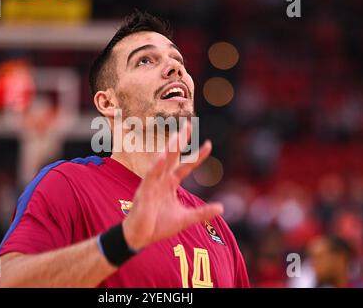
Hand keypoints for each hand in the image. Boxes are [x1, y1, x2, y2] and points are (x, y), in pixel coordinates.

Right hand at [123, 120, 223, 249]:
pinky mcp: (144, 191)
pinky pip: (150, 176)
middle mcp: (162, 179)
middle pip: (172, 156)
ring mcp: (152, 183)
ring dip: (170, 149)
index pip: (186, 165)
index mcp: (170, 183)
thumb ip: (202, 213)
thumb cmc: (158, 226)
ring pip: (162, 162)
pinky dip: (156, 166)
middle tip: (188, 125)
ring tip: (178, 136)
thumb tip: (222, 208)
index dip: (198, 156)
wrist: (140, 237)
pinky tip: (163, 157)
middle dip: (180, 141)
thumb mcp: (185, 219)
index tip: (209, 144)